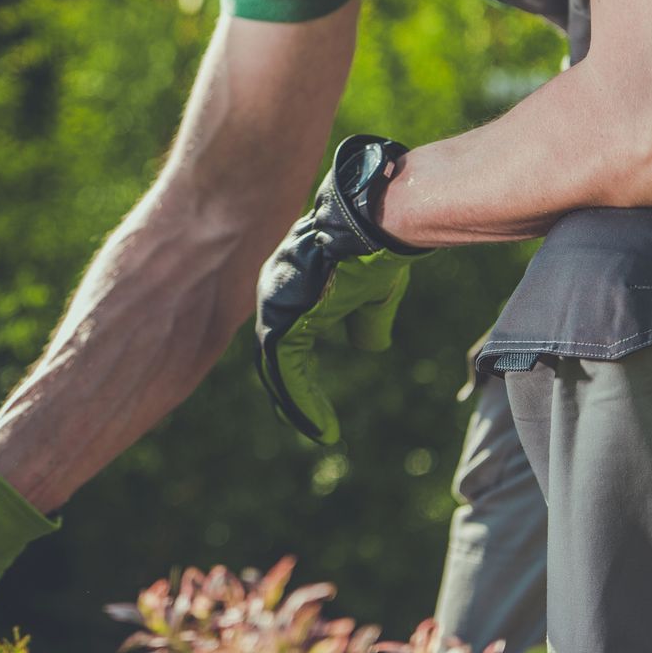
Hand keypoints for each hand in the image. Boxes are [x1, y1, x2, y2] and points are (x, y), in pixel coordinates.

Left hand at [254, 134, 429, 444]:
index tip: (308, 398)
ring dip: (294, 402)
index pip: (285, 334)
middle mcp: (275, 292)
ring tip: (316, 430)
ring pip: (275, 365)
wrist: (377, 222)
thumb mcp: (373, 295)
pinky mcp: (283, 316)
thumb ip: (364, 322)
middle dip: (287, 389)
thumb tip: (367, 347)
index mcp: (292, 284)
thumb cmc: (378, 249)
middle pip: (274, 351)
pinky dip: (299, 400)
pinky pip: (284, 369)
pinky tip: (318, 427)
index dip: (295, 368)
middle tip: (303, 421)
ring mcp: (275, 303)